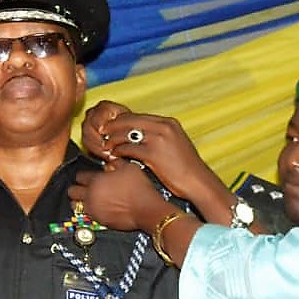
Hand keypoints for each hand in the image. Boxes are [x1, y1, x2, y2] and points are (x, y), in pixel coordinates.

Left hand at [69, 161, 173, 233]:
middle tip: (82, 188)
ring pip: (75, 206)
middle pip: (72, 191)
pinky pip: (86, 215)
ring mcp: (94, 209)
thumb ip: (115, 163)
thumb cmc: (140, 189)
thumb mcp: (130, 167)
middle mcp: (91, 195)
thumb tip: (109, 163)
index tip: (86, 176)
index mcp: (96, 180)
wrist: (147, 209)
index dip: (82, 175)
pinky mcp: (99, 220)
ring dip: (79, 202)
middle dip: (76, 188)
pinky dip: (89, 211)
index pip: (79, 176)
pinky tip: (97, 208)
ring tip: (86, 199)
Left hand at [82, 101, 218, 202]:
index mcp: (168, 123)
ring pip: (126, 134)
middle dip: (113, 126)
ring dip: (113, 140)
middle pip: (129, 120)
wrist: (197, 182)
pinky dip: (119, 152)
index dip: (122, 121)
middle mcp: (163, 127)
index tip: (111, 126)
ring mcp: (158, 139)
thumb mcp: (175, 144)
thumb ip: (160, 136)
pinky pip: (128, 149)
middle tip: (101, 132)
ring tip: (105, 146)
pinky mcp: (153, 154)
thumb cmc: (185, 167)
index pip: (138, 116)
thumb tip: (142, 135)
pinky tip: (113, 156)